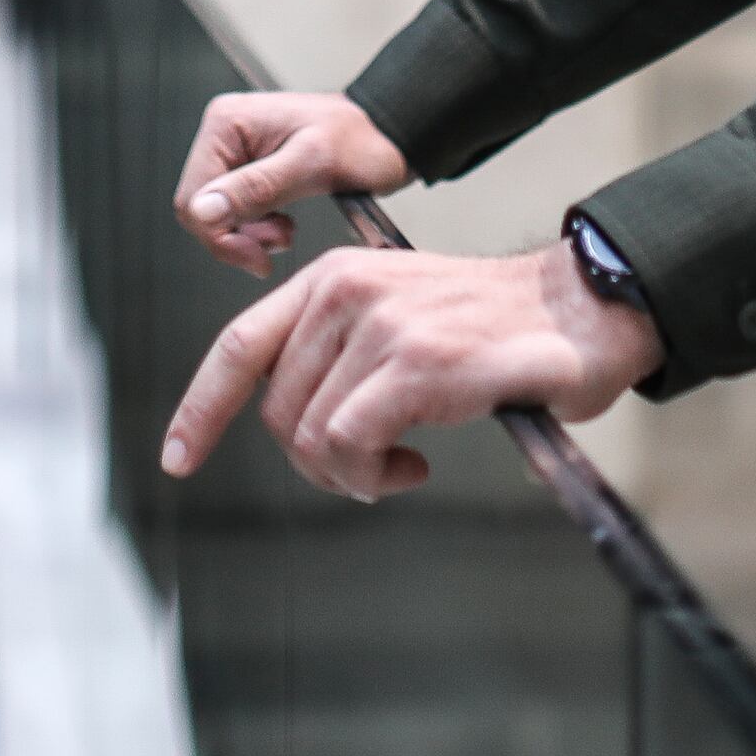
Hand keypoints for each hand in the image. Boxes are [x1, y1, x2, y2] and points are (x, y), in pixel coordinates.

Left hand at [158, 237, 664, 500]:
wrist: (578, 313)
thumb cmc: (493, 332)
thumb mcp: (398, 320)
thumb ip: (340, 354)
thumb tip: (301, 428)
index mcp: (330, 280)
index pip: (240, 347)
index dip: (200, 407)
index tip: (177, 458)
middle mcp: (343, 291)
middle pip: (278, 410)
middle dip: (313, 460)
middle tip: (369, 470)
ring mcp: (378, 325)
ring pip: (314, 435)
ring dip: (351, 473)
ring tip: (399, 466)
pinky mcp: (413, 364)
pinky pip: (352, 446)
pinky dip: (375, 475)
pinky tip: (415, 468)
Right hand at [171, 89, 409, 277]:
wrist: (389, 135)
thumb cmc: (363, 140)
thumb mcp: (312, 165)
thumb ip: (257, 187)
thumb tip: (205, 210)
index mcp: (227, 123)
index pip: (193, 197)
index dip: (219, 236)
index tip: (256, 257)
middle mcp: (225, 134)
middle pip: (201, 208)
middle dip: (237, 236)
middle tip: (277, 244)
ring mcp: (237, 153)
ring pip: (217, 215)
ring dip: (249, 234)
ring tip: (286, 232)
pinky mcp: (250, 170)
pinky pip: (236, 211)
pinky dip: (257, 228)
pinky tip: (284, 225)